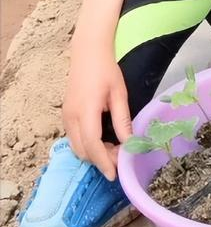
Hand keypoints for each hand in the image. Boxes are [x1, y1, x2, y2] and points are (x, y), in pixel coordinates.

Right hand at [63, 46, 131, 180]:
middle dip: (100, 160)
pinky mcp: (66, 114)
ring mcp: (66, 116)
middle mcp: (71, 117)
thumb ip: (122, 120)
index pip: (92, 145)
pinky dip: (87, 145)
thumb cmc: (106, 70)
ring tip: (113, 149)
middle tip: (120, 158)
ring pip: (76, 146)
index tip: (115, 174)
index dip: (103, 162)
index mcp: (86, 111)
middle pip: (82, 150)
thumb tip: (129, 143)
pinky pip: (74, 138)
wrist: (87, 52)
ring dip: (93, 153)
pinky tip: (102, 140)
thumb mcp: (119, 94)